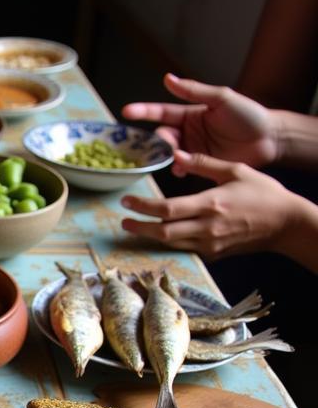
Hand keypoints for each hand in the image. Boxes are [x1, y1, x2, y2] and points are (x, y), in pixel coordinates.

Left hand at [120, 149, 298, 258]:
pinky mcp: (213, 254)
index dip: (142, 207)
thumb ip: (204, 163)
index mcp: (210, 204)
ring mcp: (209, 244)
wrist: (286, 224)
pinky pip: (184, 250)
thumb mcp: (236, 171)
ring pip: (170, 244)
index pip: (167, 209)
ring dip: (150, 238)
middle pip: (162, 232)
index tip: (127, 202)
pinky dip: (169, 244)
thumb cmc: (263, 193)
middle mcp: (206, 227)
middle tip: (123, 222)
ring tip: (135, 229)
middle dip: (138, 228)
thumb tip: (176, 153)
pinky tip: (159, 237)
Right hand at [122, 73, 278, 166]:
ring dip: (165, 155)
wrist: (269, 139)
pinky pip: (181, 168)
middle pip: (161, 136)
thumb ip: (193, 91)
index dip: (143, 112)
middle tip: (161, 143)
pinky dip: (177, 168)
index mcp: (189, 114)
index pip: (160, 112)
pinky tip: (180, 168)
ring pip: (168, 153)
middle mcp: (186, 132)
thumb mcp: (221, 98)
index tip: (126, 112)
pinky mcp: (199, 165)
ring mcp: (191, 150)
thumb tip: (167, 79)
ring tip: (171, 156)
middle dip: (156, 140)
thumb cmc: (248, 115)